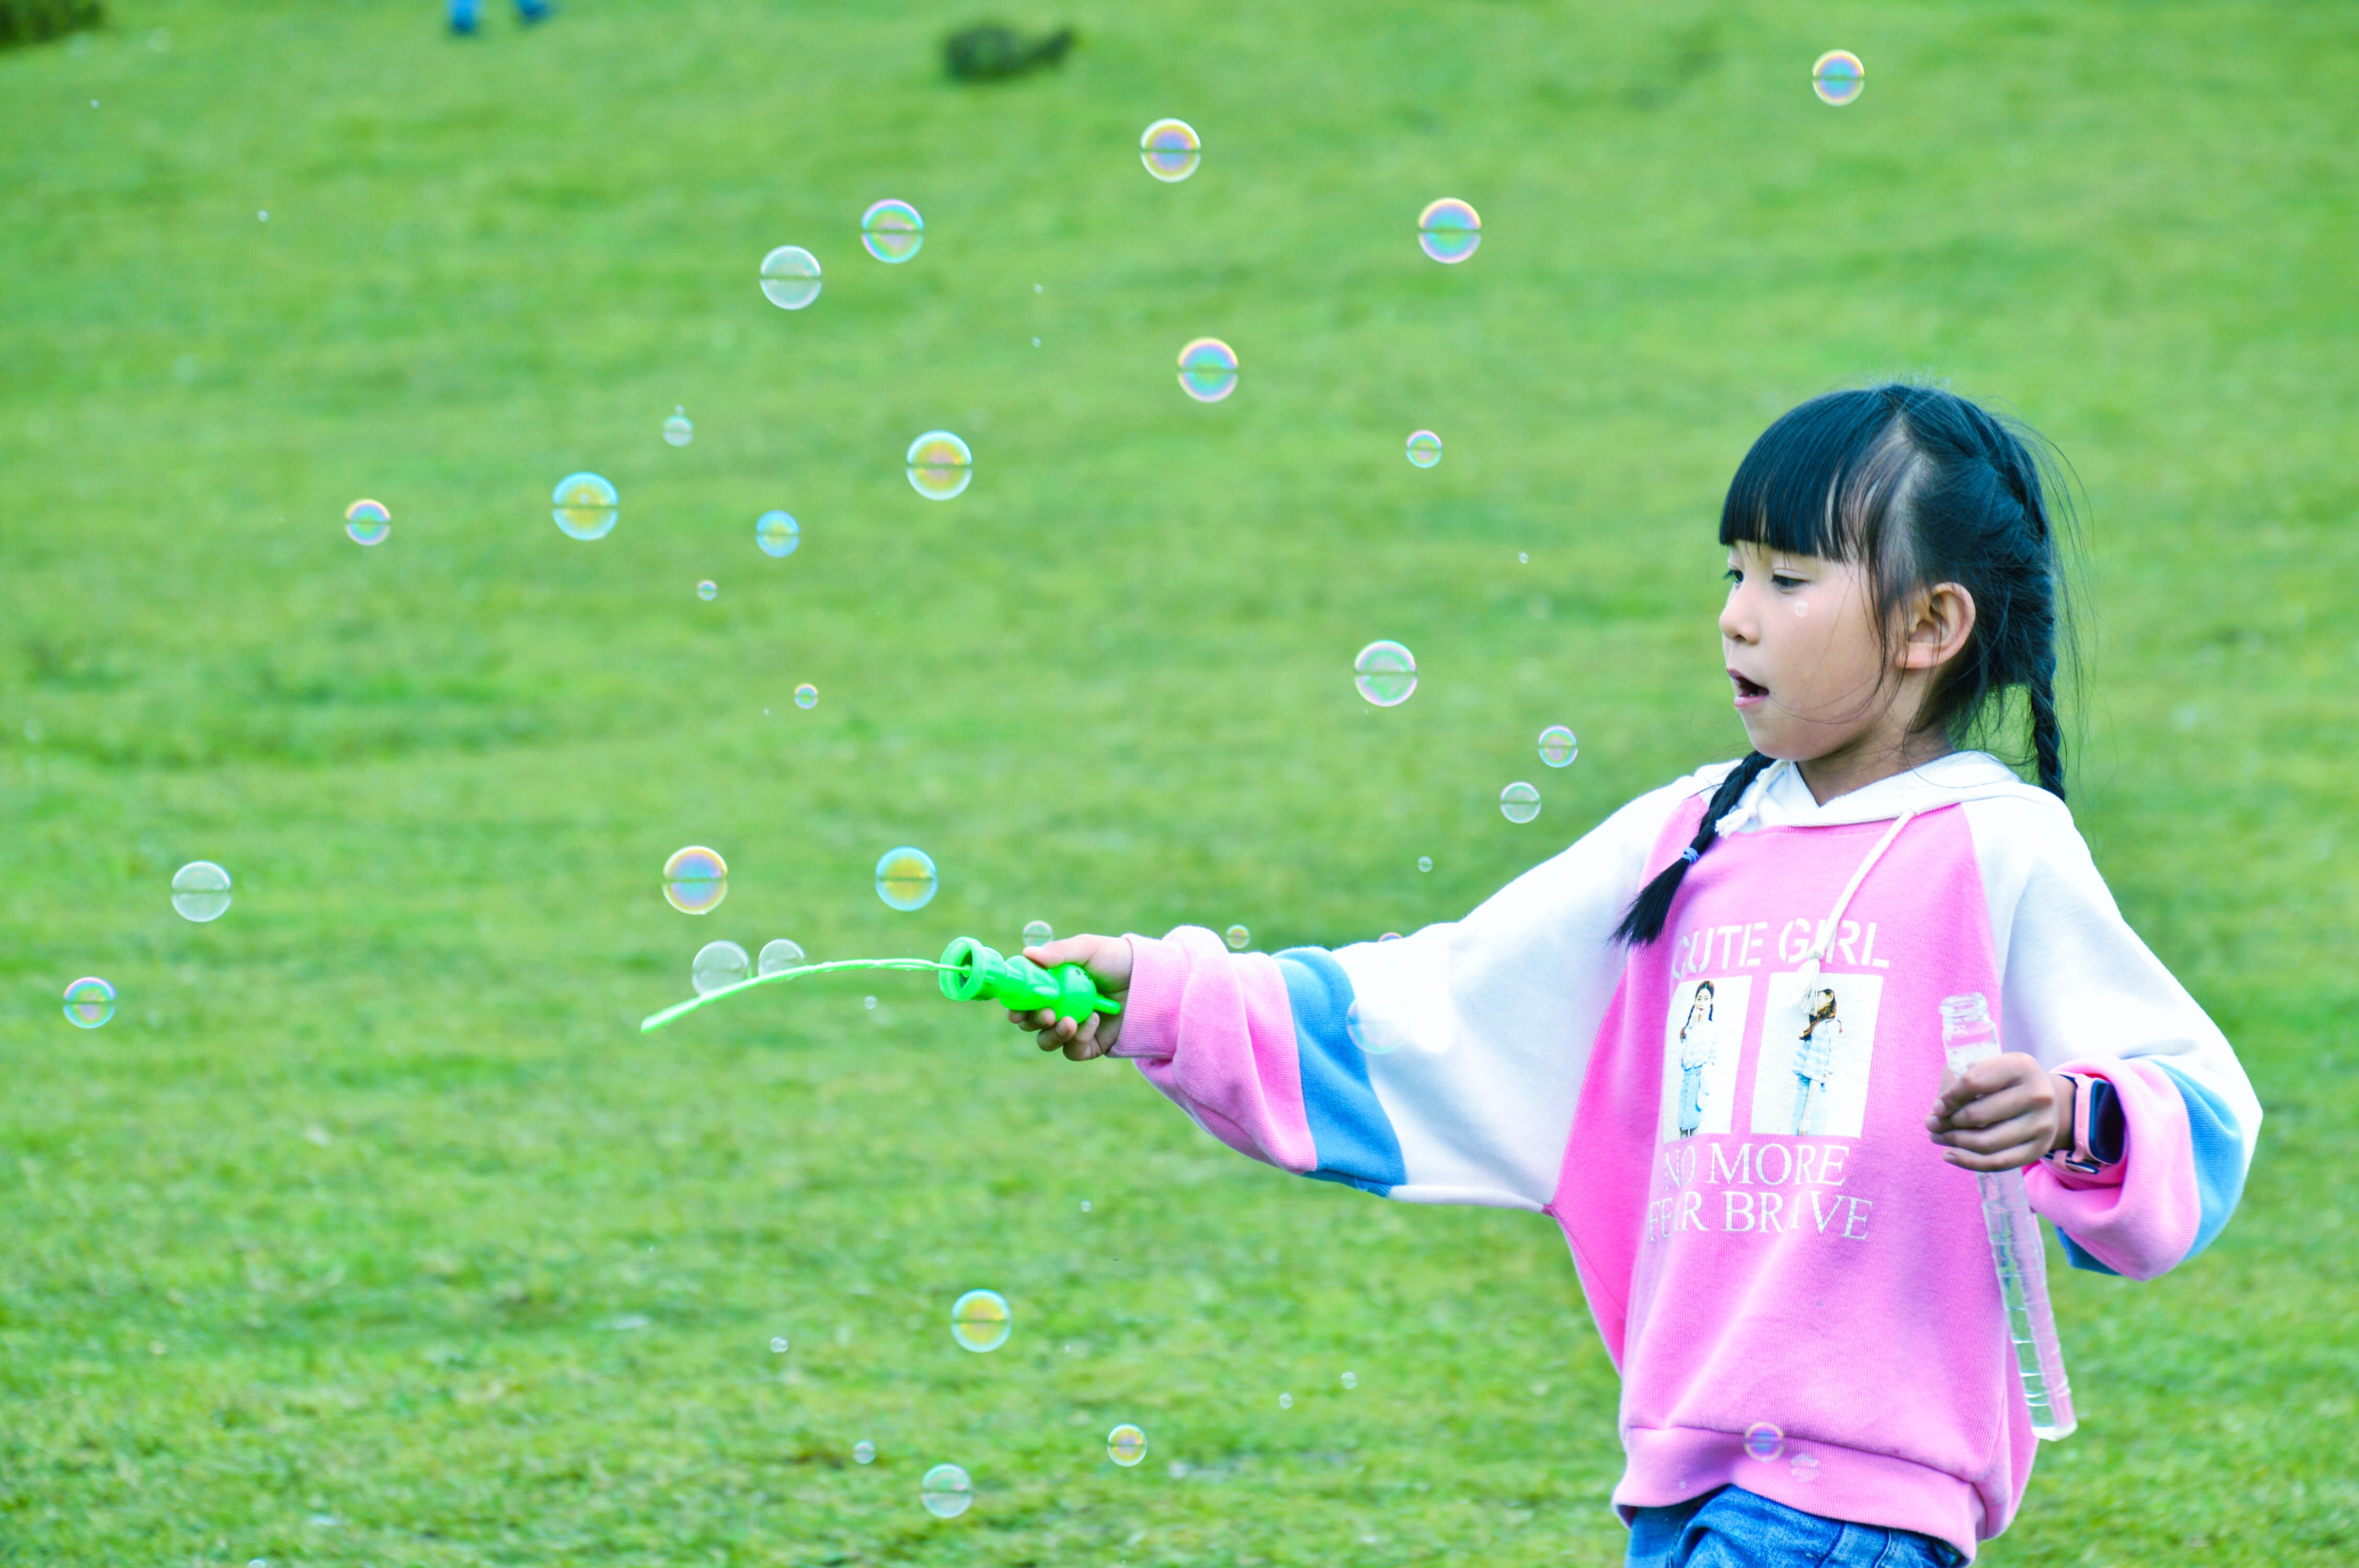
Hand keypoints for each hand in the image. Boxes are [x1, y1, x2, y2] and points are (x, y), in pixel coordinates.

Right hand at [1007, 935, 1133, 1060]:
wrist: (1148, 978)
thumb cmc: (1115, 959)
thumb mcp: (1087, 948)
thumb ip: (1059, 952)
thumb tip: (1028, 953)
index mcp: (1049, 985)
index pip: (1023, 1000)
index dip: (1015, 1006)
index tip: (1014, 1009)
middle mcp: (1056, 1007)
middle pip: (1030, 1024)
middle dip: (1033, 1021)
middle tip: (1047, 1014)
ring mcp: (1072, 1028)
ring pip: (1047, 1041)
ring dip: (1053, 1034)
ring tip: (1070, 1022)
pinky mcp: (1089, 1045)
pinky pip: (1073, 1050)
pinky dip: (1079, 1038)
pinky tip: (1093, 1020)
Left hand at [1925, 1053, 2072, 1171]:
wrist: (2041, 1097)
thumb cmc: (2001, 1080)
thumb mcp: (1981, 1068)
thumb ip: (1955, 1084)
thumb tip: (1934, 1118)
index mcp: (2020, 1066)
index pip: (1973, 1083)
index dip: (1949, 1098)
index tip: (1936, 1107)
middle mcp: (2037, 1095)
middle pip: (1978, 1115)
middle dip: (1947, 1123)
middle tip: (1931, 1125)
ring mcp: (2042, 1124)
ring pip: (1986, 1142)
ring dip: (1955, 1142)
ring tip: (1938, 1137)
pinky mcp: (2040, 1148)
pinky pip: (1998, 1162)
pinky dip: (1969, 1161)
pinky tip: (1950, 1154)